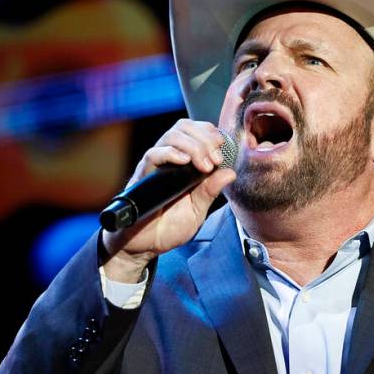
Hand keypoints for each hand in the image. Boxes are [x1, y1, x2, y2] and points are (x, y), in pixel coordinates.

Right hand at [101, 119, 235, 281]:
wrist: (145, 245)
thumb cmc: (169, 227)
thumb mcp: (198, 210)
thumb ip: (210, 191)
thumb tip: (230, 173)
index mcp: (185, 164)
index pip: (197, 132)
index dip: (211, 134)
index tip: (222, 149)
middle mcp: (170, 160)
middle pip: (184, 127)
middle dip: (204, 138)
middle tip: (215, 159)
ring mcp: (156, 166)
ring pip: (171, 136)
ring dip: (193, 146)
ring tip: (204, 165)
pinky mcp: (143, 175)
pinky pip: (153, 155)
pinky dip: (170, 153)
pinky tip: (183, 161)